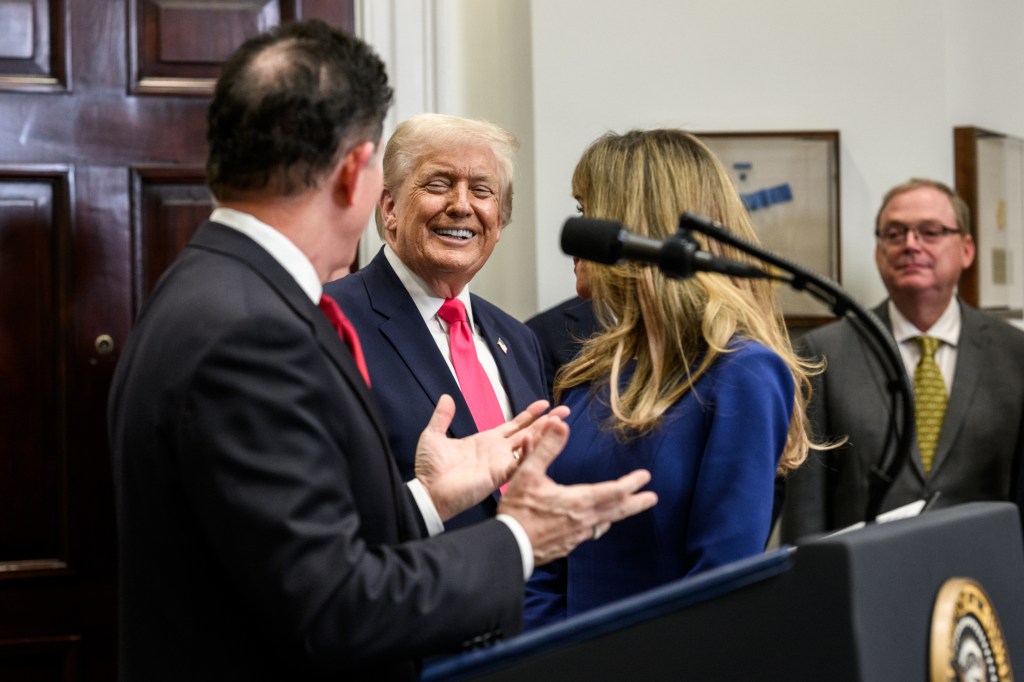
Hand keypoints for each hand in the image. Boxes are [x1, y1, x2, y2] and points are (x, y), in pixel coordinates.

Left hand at [414, 396, 567, 520]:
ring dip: (544, 434)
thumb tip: (447, 398)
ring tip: (560, 422)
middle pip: (528, 433)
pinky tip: (541, 440)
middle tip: (565, 410)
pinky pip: (519, 462)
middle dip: (546, 422)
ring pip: (528, 446)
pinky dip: (530, 451)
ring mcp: (500, 463)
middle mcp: (497, 451)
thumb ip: (443, 417)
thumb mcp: (434, 435)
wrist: (427, 491)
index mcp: (486, 441)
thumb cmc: (430, 469)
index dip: (529, 414)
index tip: (544, 403)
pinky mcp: (499, 476)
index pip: (514, 425)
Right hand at [497, 421, 657, 565]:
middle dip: (636, 503)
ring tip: (627, 508)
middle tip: (652, 498)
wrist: (508, 546)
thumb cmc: (518, 510)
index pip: (614, 491)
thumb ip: (546, 448)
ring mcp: (577, 536)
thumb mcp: (528, 473)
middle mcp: (584, 520)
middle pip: (618, 510)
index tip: (645, 477)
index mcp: (579, 501)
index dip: (631, 483)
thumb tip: (560, 424)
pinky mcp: (568, 545)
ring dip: (619, 514)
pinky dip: (600, 525)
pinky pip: (591, 533)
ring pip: (605, 522)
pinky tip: (597, 524)